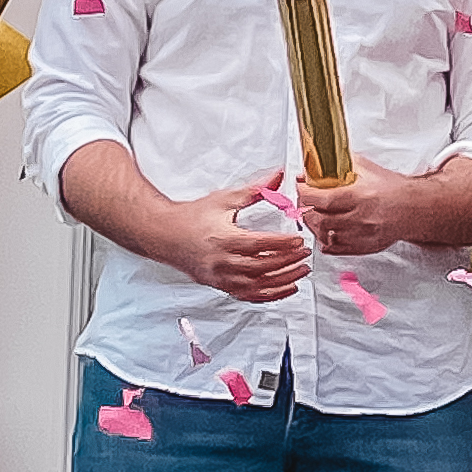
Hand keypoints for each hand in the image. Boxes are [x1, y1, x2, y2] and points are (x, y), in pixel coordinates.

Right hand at [172, 173, 311, 301]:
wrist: (164, 234)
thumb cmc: (192, 216)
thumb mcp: (225, 199)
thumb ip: (255, 190)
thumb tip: (279, 176)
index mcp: (223, 238)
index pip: (260, 244)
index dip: (283, 244)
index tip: (300, 240)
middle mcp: (221, 262)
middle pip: (262, 267)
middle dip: (288, 262)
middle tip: (306, 255)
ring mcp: (220, 278)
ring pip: (258, 286)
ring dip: (283, 281)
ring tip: (302, 271)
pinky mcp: (219, 286)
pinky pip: (249, 296)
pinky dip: (270, 295)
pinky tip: (286, 288)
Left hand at [295, 164, 432, 256]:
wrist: (414, 208)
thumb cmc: (392, 188)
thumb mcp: (368, 169)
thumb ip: (343, 164)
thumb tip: (320, 159)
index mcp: (360, 196)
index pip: (321, 199)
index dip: (304, 193)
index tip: (300, 187)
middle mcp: (360, 218)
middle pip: (319, 220)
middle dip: (306, 210)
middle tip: (304, 202)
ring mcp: (362, 236)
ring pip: (325, 236)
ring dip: (314, 226)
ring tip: (314, 216)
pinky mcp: (364, 247)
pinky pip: (336, 249)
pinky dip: (326, 241)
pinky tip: (327, 231)